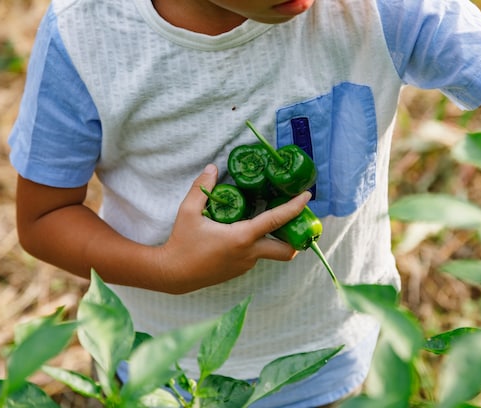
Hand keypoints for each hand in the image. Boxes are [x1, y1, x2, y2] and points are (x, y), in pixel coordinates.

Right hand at [156, 164, 311, 292]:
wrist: (173, 274)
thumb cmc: (182, 242)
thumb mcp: (188, 212)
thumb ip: (201, 188)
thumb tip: (212, 168)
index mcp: (242, 237)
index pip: (276, 220)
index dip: (294, 207)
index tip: (307, 196)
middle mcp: (249, 254)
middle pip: (286, 251)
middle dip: (297, 238)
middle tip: (295, 222)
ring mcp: (245, 265)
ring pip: (269, 253)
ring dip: (273, 240)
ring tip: (267, 221)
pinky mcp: (239, 271)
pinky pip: (255, 256)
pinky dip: (256, 245)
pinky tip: (243, 233)